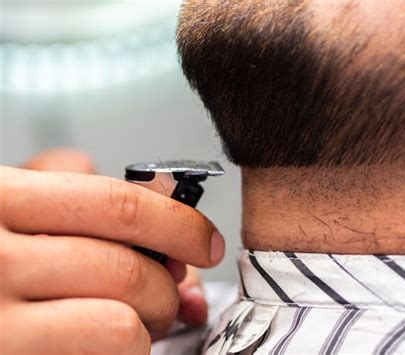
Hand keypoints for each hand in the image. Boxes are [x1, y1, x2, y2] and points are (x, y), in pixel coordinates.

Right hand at [0, 149, 224, 354]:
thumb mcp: (25, 207)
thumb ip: (95, 208)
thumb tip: (176, 246)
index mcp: (1, 198)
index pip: (118, 204)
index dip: (179, 223)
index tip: (205, 240)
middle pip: (128, 270)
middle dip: (169, 287)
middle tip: (171, 294)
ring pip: (121, 325)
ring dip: (147, 327)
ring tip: (138, 324)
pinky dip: (122, 354)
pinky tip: (104, 344)